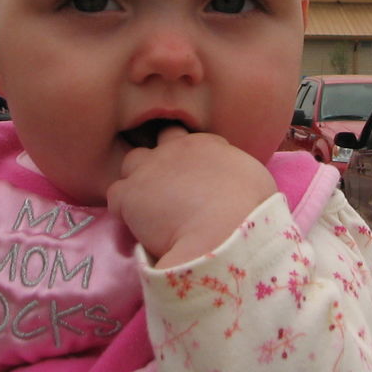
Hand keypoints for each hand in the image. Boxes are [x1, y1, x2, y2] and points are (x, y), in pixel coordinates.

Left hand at [107, 127, 276, 267]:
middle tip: (167, 190)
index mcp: (208, 144)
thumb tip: (237, 187)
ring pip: (131, 164)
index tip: (192, 179)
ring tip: (147, 208)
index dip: (187, 159)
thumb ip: (238, 176)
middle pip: (157, 144)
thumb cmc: (249, 211)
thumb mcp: (256, 182)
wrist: (222, 231)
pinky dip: (122, 210)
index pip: (188, 140)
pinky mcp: (129, 194)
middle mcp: (175, 148)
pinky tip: (136, 226)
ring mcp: (149, 168)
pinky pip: (115, 196)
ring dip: (137, 182)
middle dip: (159, 161)